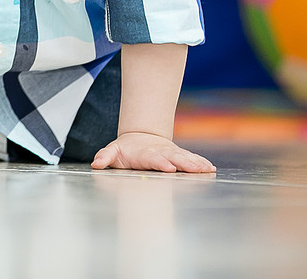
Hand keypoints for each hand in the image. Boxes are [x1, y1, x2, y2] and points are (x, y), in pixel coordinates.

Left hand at [91, 132, 215, 172]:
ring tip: (207, 169)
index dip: (160, 162)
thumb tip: (96, 163)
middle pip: (173, 157)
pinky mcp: (178, 155)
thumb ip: (105, 156)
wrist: (140, 137)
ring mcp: (171, 153)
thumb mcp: (113, 151)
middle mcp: (160, 152)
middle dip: (183, 163)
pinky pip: (191, 158)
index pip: (153, 158)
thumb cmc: (126, 149)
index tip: (168, 167)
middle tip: (194, 169)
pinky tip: (210, 168)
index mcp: (145, 153)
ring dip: (196, 163)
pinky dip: (200, 162)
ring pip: (185, 157)